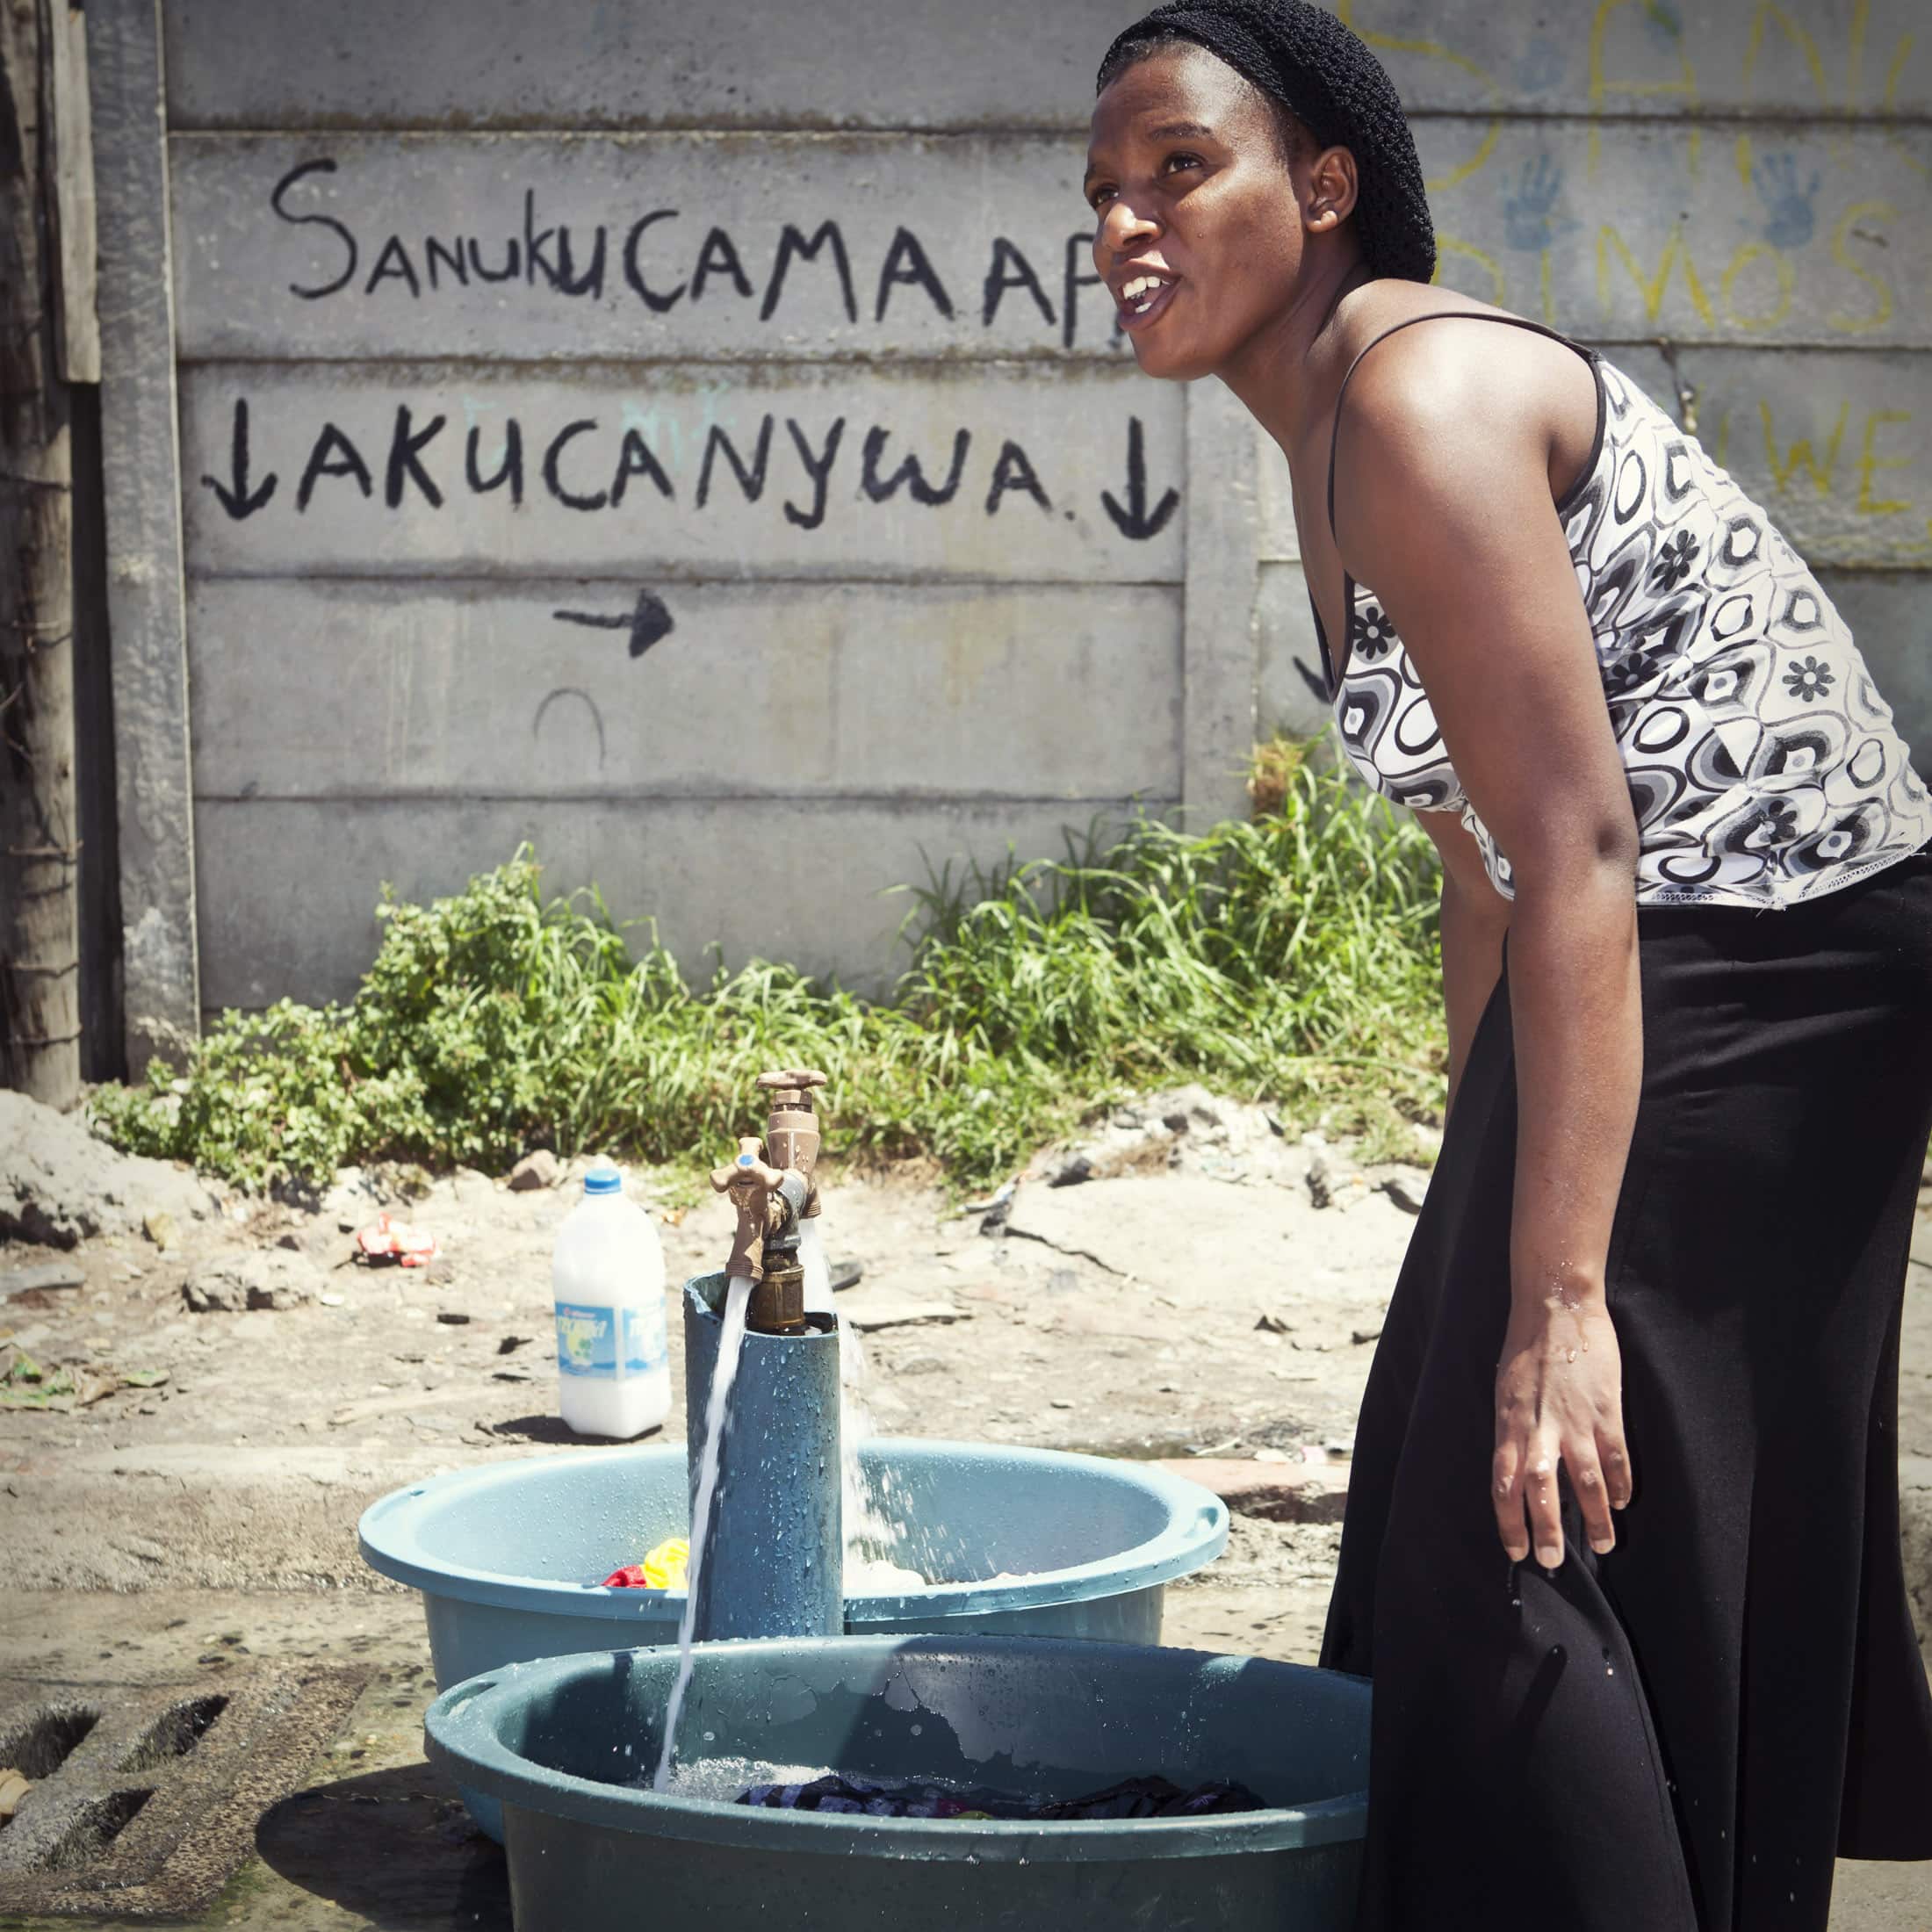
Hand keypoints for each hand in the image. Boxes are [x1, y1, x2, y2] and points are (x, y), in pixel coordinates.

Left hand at [1492, 1294, 1631, 1568]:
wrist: (1556, 1307)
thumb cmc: (1526, 1348)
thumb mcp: (1506, 1391)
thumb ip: (1514, 1431)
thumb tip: (1521, 1470)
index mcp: (1509, 1424)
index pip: (1502, 1485)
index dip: (1508, 1521)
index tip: (1515, 1551)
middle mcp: (1539, 1429)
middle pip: (1540, 1492)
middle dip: (1546, 1531)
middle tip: (1552, 1561)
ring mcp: (1575, 1422)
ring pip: (1585, 1482)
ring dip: (1594, 1517)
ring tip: (1602, 1543)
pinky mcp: (1606, 1411)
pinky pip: (1616, 1456)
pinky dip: (1620, 1484)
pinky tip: (1622, 1502)